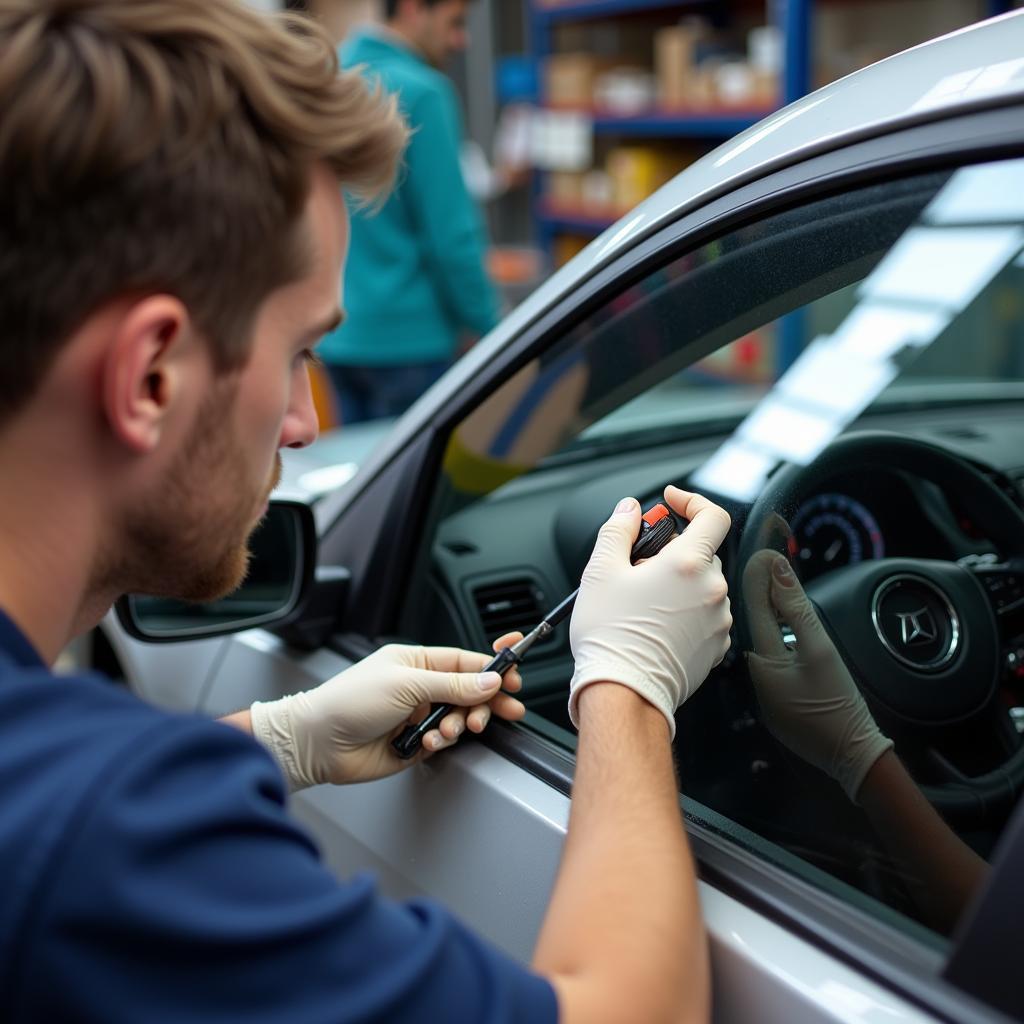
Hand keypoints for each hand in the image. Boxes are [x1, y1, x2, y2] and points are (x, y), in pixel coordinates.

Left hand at [249, 637, 525, 790]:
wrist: (319, 742)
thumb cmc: (350, 702)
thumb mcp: (406, 684)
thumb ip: (453, 685)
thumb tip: (490, 681)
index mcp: (417, 661)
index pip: (465, 661)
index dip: (492, 668)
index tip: (515, 675)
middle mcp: (420, 687)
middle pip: (470, 692)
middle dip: (487, 702)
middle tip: (504, 710)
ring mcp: (418, 715)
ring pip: (460, 718)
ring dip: (461, 724)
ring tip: (449, 731)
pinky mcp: (415, 742)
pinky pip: (444, 741)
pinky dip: (441, 743)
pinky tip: (428, 743)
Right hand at [568, 486, 732, 737]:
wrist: (624, 692)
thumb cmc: (611, 636)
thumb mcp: (600, 570)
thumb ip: (618, 529)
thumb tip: (629, 510)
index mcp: (688, 563)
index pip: (713, 515)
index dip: (692, 501)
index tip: (672, 503)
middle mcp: (711, 590)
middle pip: (702, 552)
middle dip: (673, 552)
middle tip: (639, 567)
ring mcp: (718, 620)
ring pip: (703, 585)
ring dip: (680, 584)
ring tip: (644, 603)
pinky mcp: (716, 646)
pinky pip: (705, 615)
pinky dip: (686, 612)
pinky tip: (657, 624)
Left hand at [743, 549, 892, 800]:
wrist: (852, 757)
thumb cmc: (838, 703)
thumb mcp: (821, 650)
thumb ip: (797, 609)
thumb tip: (778, 569)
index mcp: (762, 662)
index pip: (754, 610)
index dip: (759, 580)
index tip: (762, 553)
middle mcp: (755, 678)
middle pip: (756, 630)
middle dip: (761, 599)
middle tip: (769, 568)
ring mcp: (763, 695)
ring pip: (763, 649)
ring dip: (770, 623)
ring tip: (777, 593)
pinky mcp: (775, 706)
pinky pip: (772, 667)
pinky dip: (778, 647)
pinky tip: (787, 635)